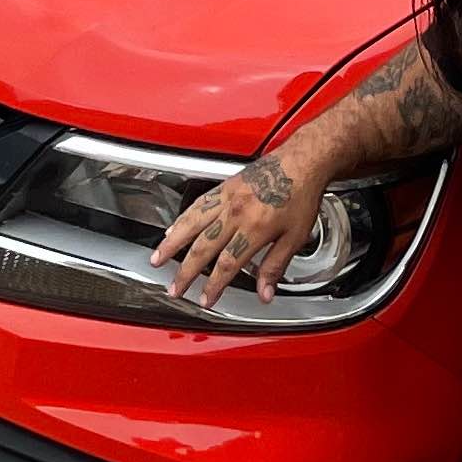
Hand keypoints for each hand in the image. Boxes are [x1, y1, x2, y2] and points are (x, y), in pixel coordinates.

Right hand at [151, 153, 326, 307]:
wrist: (302, 160)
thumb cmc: (301, 196)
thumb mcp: (296, 237)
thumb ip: (276, 267)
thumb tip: (265, 293)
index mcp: (255, 228)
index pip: (227, 264)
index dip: (214, 286)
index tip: (205, 300)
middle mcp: (236, 212)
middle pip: (203, 247)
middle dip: (186, 272)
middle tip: (174, 289)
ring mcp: (227, 197)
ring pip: (192, 223)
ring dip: (173, 243)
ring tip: (158, 258)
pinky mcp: (224, 186)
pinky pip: (198, 204)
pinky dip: (182, 218)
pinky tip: (174, 228)